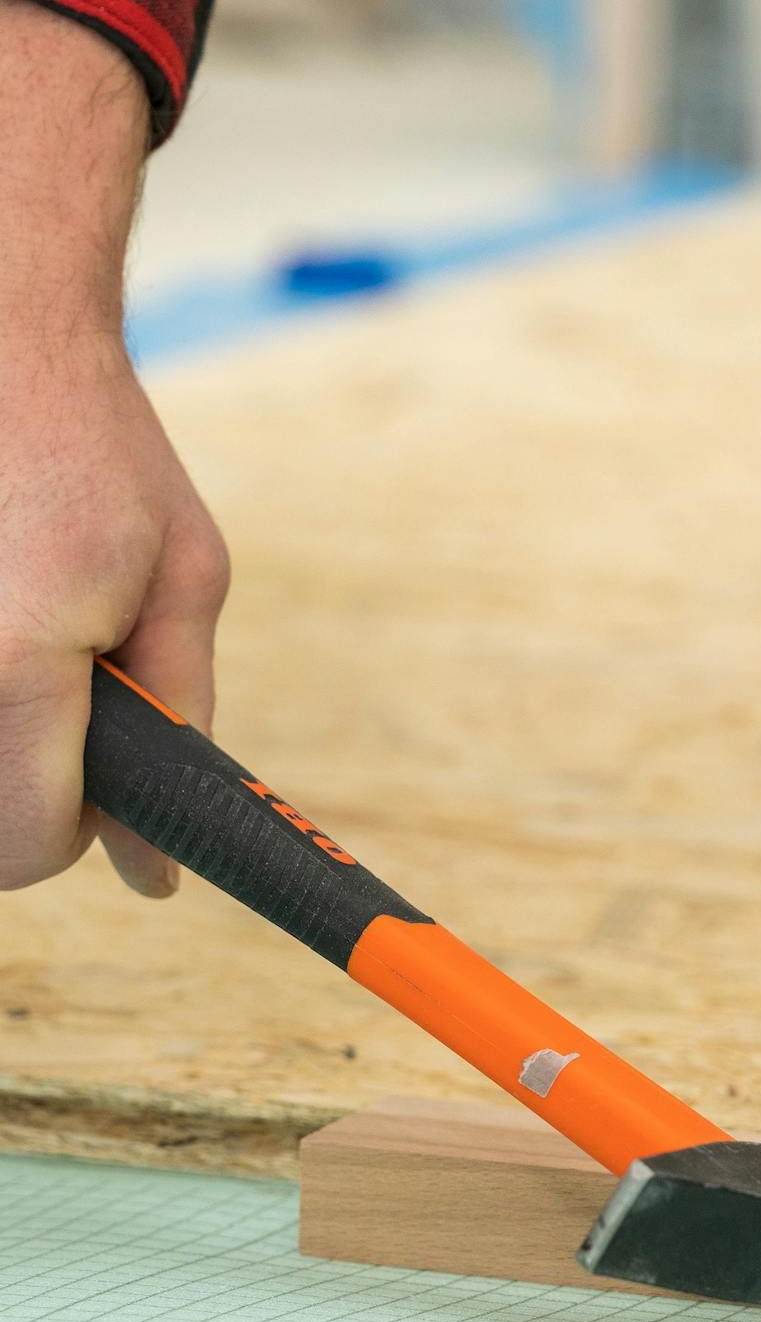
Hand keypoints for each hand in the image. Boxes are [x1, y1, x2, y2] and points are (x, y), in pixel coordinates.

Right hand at [0, 0, 228, 895]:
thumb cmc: (96, 447)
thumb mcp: (182, 575)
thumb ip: (178, 719)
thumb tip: (155, 874)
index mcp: (16, 665)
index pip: (26, 850)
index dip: (75, 832)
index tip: (99, 781)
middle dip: (24, 777)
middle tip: (54, 673)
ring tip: (19, 613)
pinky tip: (1, 591)